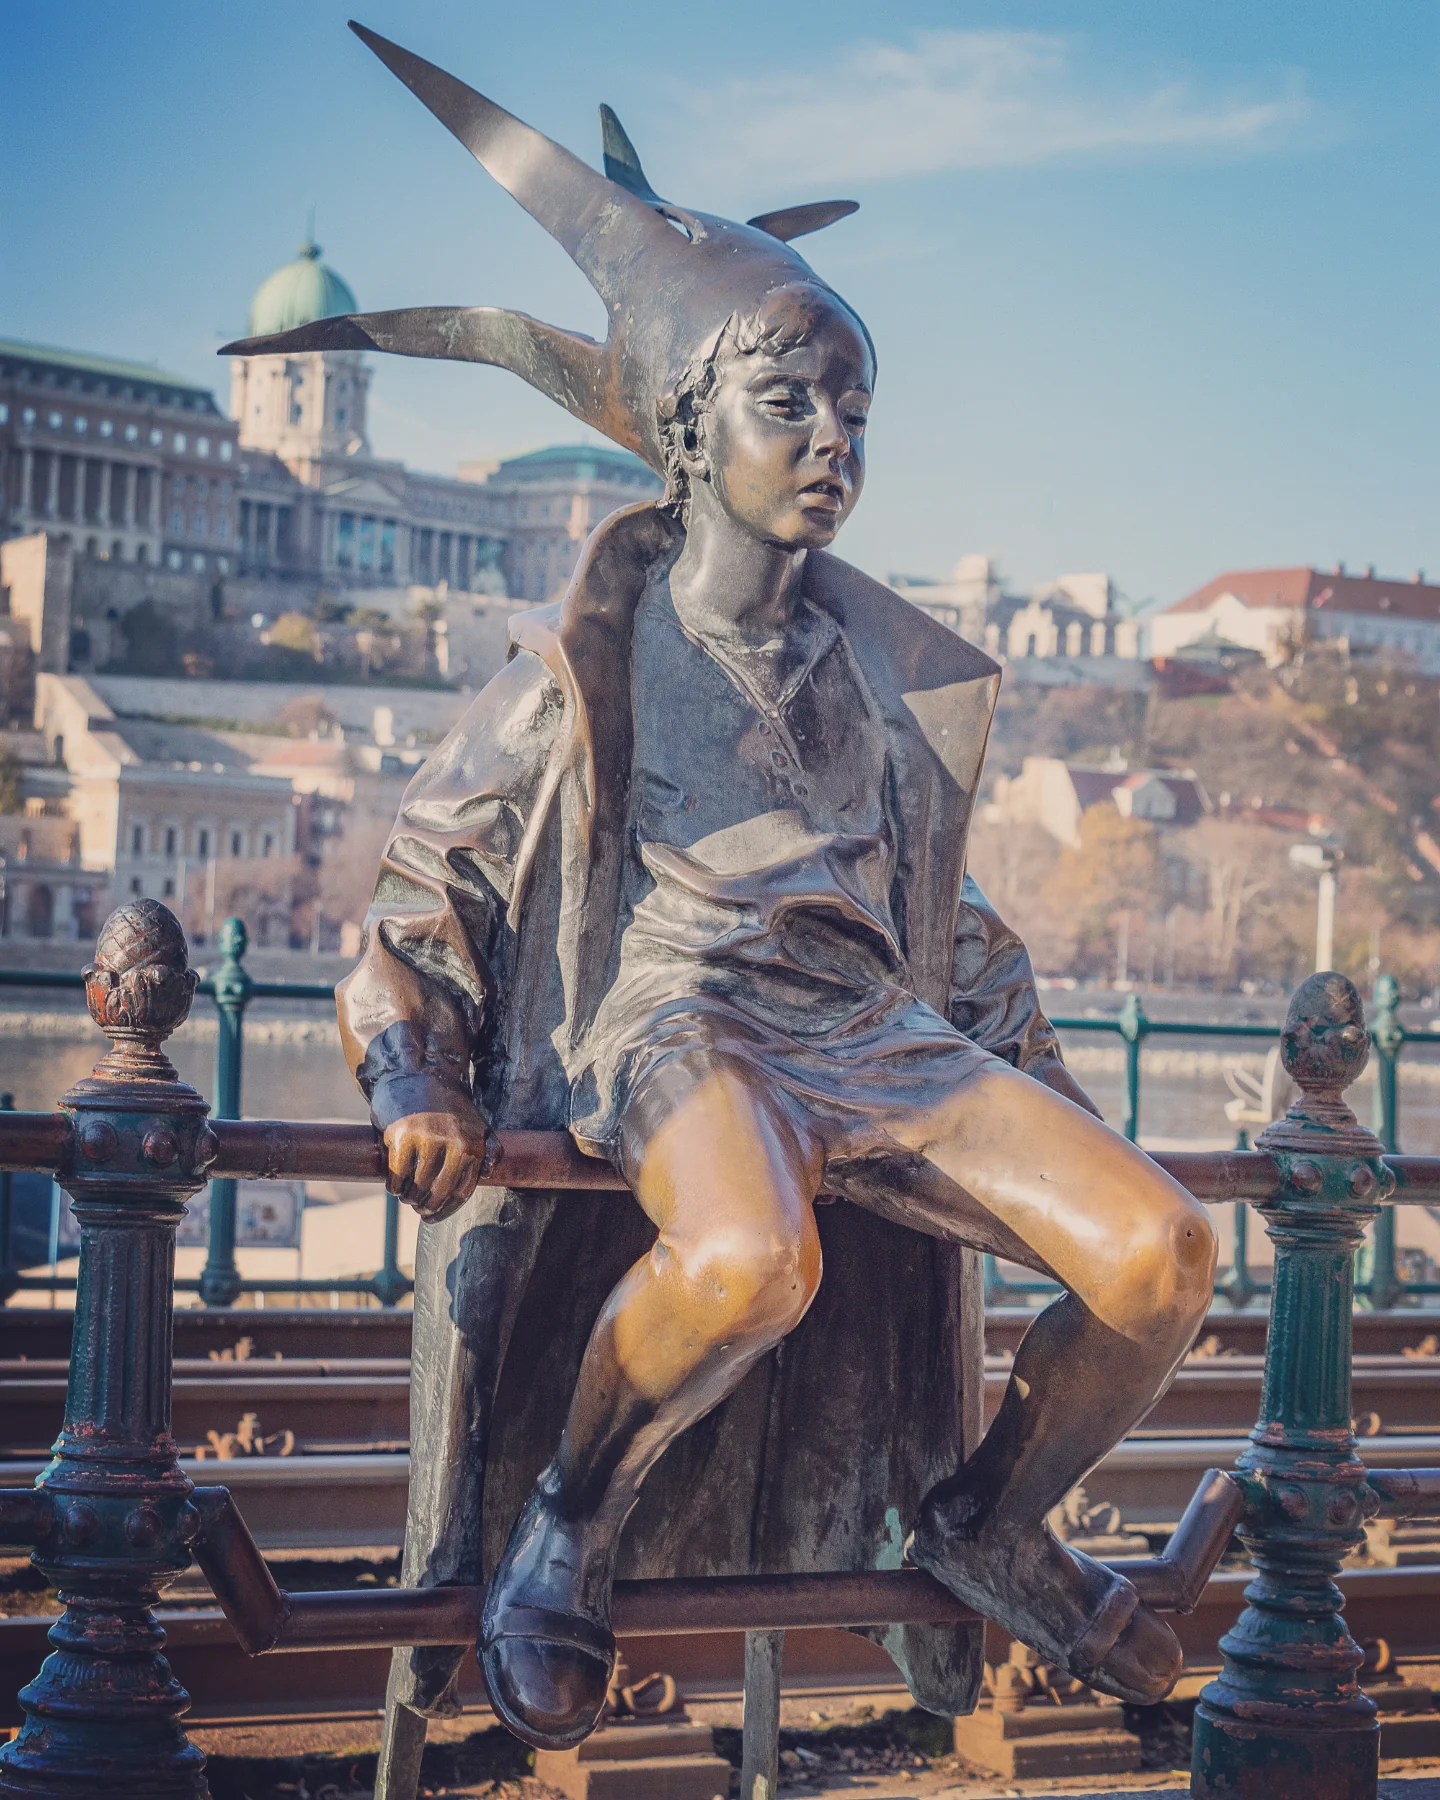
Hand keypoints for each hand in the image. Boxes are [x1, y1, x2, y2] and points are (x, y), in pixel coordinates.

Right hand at [383, 1107, 491, 1222]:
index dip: (446, 1210)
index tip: (433, 1216)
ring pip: (417, 1186)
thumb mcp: (476, 1122)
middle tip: (418, 1208)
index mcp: (473, 1145)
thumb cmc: (446, 1104)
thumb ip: (488, 1147)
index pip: (461, 1191)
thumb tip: (488, 1173)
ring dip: (409, 1198)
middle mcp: (453, 1143)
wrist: (418, 1073)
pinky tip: (394, 1186)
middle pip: (438, 1193)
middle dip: (426, 1207)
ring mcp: (427, 1139)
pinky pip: (397, 1175)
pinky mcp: (402, 1136)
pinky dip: (394, 1187)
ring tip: (406, 1196)